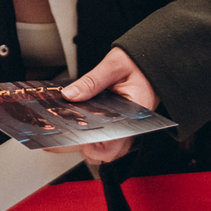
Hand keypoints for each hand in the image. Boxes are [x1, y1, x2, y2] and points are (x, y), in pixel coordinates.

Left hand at [57, 48, 156, 163]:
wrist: (151, 59)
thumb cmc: (138, 62)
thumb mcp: (113, 66)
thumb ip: (91, 82)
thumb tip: (70, 95)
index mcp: (135, 112)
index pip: (114, 142)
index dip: (92, 147)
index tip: (72, 143)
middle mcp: (133, 125)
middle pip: (107, 152)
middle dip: (83, 148)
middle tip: (59, 140)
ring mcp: (128, 127)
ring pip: (106, 149)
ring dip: (88, 145)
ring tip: (67, 132)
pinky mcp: (122, 124)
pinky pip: (107, 139)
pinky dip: (92, 137)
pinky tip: (78, 127)